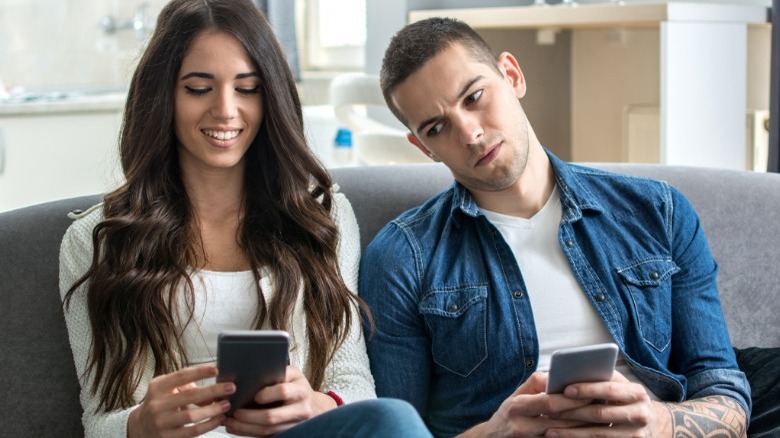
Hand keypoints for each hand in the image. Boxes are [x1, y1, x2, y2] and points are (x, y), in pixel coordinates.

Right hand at [128, 364, 235, 437]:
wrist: (140, 427)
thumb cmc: (160, 402)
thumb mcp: (165, 388)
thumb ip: (185, 385)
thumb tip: (213, 389)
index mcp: (158, 387)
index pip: (181, 376)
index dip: (200, 372)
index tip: (216, 369)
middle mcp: (157, 404)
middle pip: (190, 396)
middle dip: (213, 391)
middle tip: (231, 387)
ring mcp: (162, 422)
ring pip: (192, 416)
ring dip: (213, 410)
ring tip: (226, 405)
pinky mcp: (168, 437)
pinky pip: (193, 431)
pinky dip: (208, 425)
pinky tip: (218, 419)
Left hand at [225, 365, 336, 435]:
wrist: (314, 407)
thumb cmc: (298, 386)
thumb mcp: (293, 374)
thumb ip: (279, 372)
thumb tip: (253, 373)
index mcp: (301, 390)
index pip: (283, 391)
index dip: (267, 394)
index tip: (254, 395)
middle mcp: (301, 409)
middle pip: (272, 416)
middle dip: (250, 416)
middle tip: (235, 412)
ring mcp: (295, 425)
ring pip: (267, 430)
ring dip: (245, 427)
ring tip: (229, 422)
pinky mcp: (287, 434)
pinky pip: (267, 436)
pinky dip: (249, 433)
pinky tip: (237, 428)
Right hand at [460, 372, 591, 436]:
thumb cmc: (509, 413)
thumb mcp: (516, 395)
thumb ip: (536, 383)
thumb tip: (557, 376)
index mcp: (517, 406)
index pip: (549, 402)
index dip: (571, 399)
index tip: (591, 393)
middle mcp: (522, 426)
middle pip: (559, 421)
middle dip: (582, 414)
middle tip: (603, 407)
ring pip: (562, 435)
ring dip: (583, 428)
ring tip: (602, 420)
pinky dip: (574, 437)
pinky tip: (586, 432)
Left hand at [543, 370, 667, 436]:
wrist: (652, 423)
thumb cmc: (626, 399)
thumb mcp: (621, 386)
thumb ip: (603, 378)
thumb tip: (572, 372)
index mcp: (637, 393)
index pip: (609, 389)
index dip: (587, 389)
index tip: (565, 390)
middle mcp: (640, 414)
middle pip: (600, 414)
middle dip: (572, 412)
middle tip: (550, 411)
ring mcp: (636, 434)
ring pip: (598, 434)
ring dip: (571, 432)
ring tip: (550, 430)